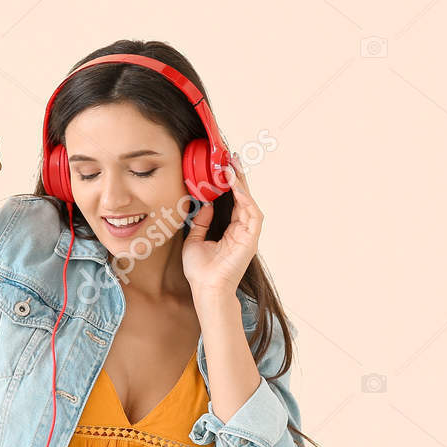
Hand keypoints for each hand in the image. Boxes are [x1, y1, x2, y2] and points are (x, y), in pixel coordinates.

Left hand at [181, 153, 260, 300]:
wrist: (205, 288)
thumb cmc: (200, 270)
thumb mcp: (194, 239)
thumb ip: (200, 222)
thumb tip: (206, 206)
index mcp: (231, 231)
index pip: (233, 202)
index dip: (229, 184)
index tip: (223, 167)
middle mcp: (242, 231)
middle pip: (243, 198)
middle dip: (238, 178)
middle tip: (231, 158)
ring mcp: (248, 235)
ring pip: (249, 202)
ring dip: (241, 184)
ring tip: (231, 167)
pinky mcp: (251, 239)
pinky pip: (252, 214)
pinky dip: (245, 199)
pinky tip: (236, 186)